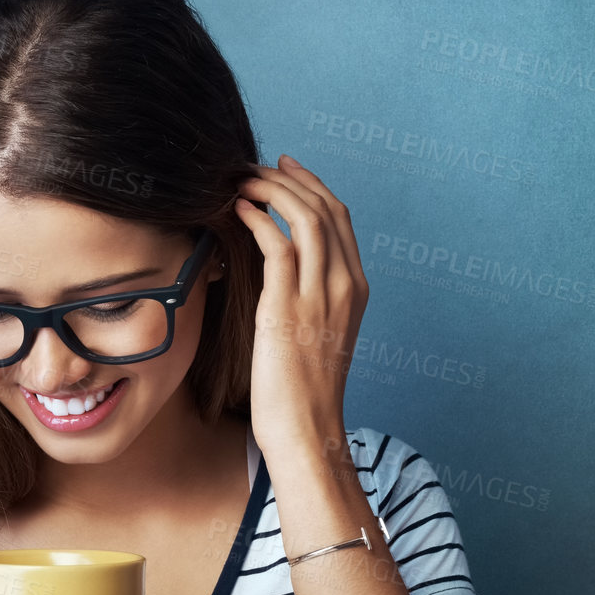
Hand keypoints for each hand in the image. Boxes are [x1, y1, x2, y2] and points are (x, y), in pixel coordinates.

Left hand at [234, 155, 368, 464]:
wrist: (305, 428)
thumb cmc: (300, 390)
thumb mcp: (314, 334)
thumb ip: (306, 299)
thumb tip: (277, 275)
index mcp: (355, 287)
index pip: (339, 218)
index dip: (311, 186)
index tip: (284, 168)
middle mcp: (343, 284)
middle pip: (325, 207)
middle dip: (290, 178)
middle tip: (254, 166)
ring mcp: (320, 293)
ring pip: (304, 216)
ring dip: (272, 190)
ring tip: (241, 180)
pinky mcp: (288, 306)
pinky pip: (278, 244)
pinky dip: (260, 219)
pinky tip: (239, 210)